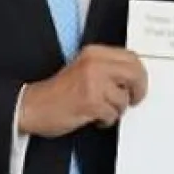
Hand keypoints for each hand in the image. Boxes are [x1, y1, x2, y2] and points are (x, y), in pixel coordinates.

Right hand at [17, 46, 147, 137]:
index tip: (138, 84)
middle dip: (138, 90)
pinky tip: (95, 117)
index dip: (140, 74)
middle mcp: (95, 64)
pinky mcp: (91, 102)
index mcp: (94, 53)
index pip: (131, 57)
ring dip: (117, 109)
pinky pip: (112, 114)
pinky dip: (107, 120)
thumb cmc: (58, 92)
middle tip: (133, 100)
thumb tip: (135, 77)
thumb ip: (107, 68)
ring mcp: (93, 82)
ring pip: (124, 98)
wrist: (33, 106)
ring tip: (102, 110)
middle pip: (135, 73)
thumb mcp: (84, 69)